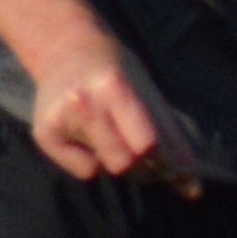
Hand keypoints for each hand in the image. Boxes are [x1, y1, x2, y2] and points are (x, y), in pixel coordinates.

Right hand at [26, 35, 199, 193]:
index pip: (148, 143)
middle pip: (127, 162)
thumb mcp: (148, 92)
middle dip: (148, 170)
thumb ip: (171, 138)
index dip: (169, 165)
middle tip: (152, 160)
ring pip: (107, 168)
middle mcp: (84, 102)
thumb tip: (192, 190)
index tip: (179, 172)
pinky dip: (97, 164)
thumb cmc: (117, 72)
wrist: (65, 48)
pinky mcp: (44, 132)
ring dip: (125, 167)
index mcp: (115, 87)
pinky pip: (84, 171)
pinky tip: (93, 140)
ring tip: (124, 144)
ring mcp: (61, 118)